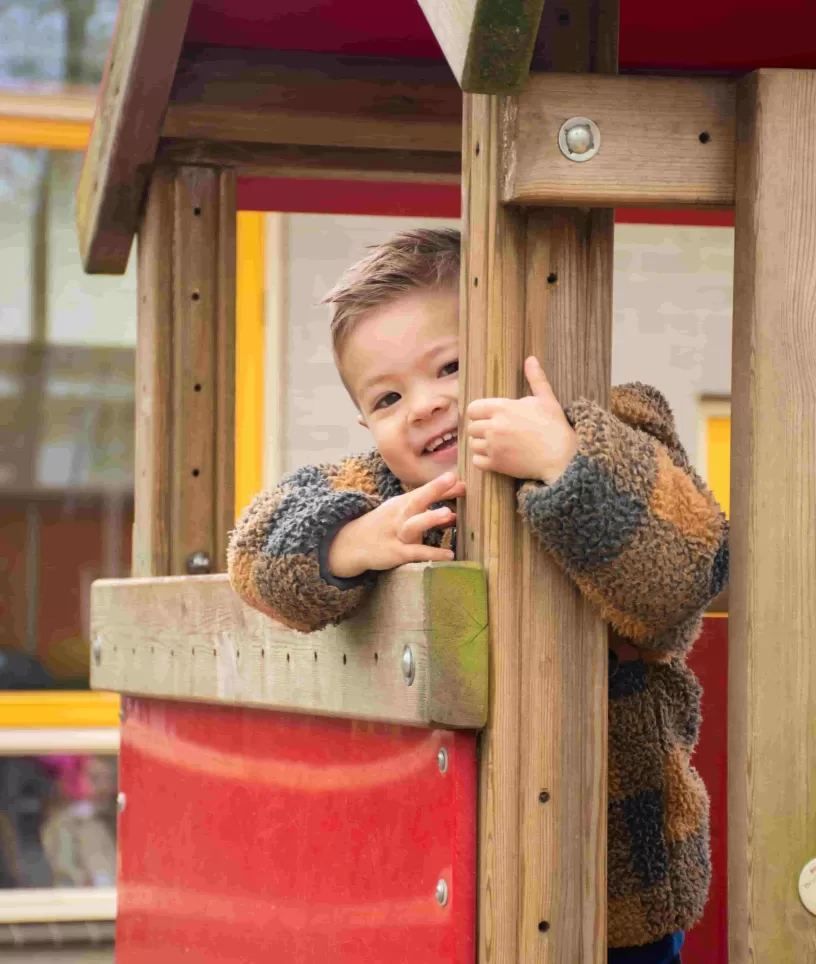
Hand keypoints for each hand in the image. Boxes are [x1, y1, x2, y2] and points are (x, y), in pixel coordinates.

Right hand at [327, 472, 465, 577]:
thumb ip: (428, 513)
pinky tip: (449, 555)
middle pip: (416, 499)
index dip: (441, 485)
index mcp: (402, 503)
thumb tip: (455, 512)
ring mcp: (397, 533)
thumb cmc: (383, 527)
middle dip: (434, 489)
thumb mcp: (402, 515)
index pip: (423, 491)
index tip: (460, 478)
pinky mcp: (396, 553)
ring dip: (430, 518)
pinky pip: (415, 552)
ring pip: (413, 524)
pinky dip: (432, 554)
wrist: (350, 544)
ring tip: (449, 514)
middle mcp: (399, 515)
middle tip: (452, 479)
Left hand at [466, 356, 577, 483]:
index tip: (487, 417)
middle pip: (471, 427)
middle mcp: (494, 426)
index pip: (473, 408)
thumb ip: (535, 379)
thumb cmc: (554, 426)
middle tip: (494, 432)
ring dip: (481, 445)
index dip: (479, 413)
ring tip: (495, 445)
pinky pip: (476, 461)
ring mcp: (494, 446)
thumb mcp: (546, 399)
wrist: (562, 457)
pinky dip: (482, 460)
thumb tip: (531, 359)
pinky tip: (495, 457)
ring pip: (473, 444)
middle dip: (481, 429)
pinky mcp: (496, 464)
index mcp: (502, 408)